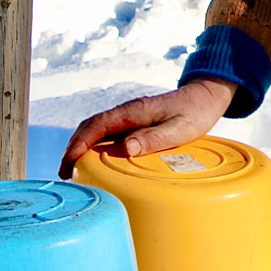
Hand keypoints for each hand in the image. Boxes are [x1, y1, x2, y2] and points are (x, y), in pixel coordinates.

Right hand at [57, 77, 236, 178]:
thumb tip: (126, 148)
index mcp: (133, 112)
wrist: (205, 97)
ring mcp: (129, 118)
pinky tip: (95, 161)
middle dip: (73, 148)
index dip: (79, 143)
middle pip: (90, 127)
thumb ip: (154, 138)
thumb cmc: (195, 112)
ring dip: (81, 147)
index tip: (69, 161)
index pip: (97, 125)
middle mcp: (127, 113)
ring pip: (96, 130)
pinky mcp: (134, 124)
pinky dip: (94, 146)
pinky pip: (108, 134)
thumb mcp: (179, 128)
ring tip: (73, 170)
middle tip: (65, 173)